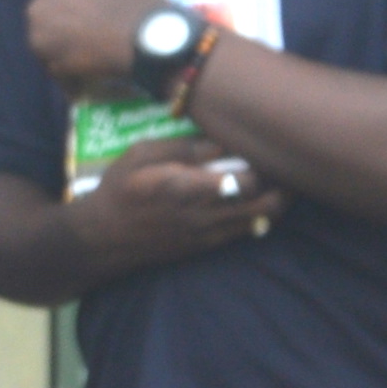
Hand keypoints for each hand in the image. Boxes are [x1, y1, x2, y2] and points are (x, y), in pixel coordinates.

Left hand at [24, 0, 166, 92]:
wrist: (146, 37)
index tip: (92, 4)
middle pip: (46, 0)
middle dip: (61, 11)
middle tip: (87, 25)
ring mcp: (39, 16)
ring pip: (43, 27)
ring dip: (57, 35)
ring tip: (83, 46)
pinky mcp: (40, 46)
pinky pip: (45, 54)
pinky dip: (59, 59)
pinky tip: (80, 62)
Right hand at [71, 132, 276, 270]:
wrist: (102, 238)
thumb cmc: (119, 189)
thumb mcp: (139, 155)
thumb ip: (181, 147)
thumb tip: (220, 141)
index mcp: (188, 188)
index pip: (249, 180)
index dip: (265, 164)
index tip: (265, 146)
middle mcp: (205, 215)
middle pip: (266, 205)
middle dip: (282, 184)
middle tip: (284, 164)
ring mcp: (208, 234)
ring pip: (261, 221)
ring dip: (275, 201)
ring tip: (276, 180)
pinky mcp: (206, 245)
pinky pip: (245, 232)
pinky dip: (257, 214)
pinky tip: (253, 197)